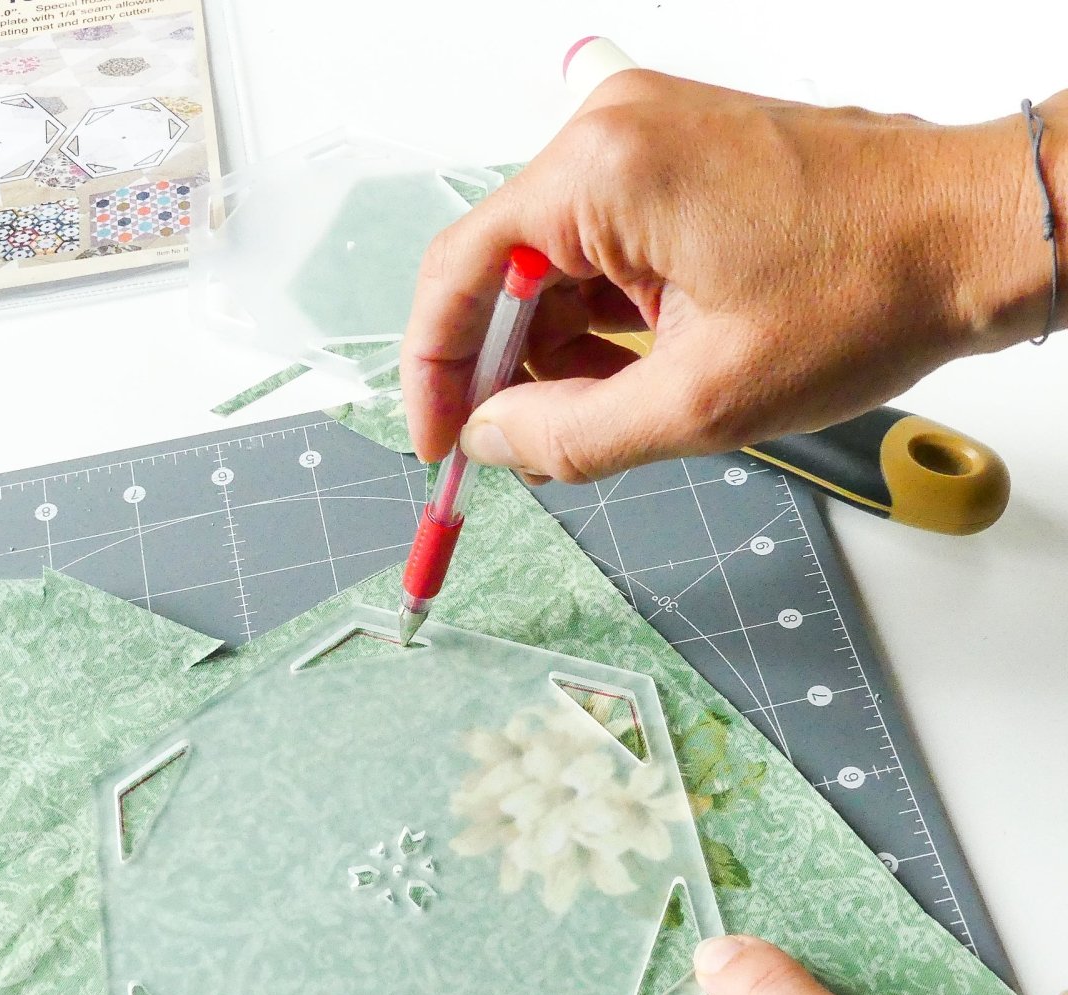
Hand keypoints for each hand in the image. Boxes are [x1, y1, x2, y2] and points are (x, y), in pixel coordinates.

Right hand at [402, 73, 1066, 480]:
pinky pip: (600, 251)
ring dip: (560, 350)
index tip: (440, 439)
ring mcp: (644, 142)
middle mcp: (611, 135)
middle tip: (523, 445)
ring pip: (552, 267)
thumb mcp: (703, 400)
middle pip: (501, 269)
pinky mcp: (674, 164)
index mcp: (603, 172)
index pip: (460, 272)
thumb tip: (491, 442)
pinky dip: (601, 321)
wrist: (973, 235)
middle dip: (504, 367)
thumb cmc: (870, 291)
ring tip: (613, 409)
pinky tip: (636, 368)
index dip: (435, 370)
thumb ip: (571, 435)